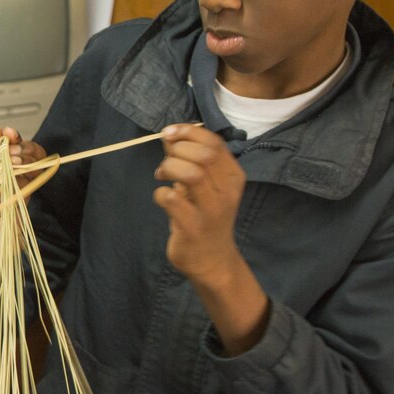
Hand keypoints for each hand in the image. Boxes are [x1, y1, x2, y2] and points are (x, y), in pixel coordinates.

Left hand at [0, 125, 46, 225]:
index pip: (12, 146)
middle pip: (28, 155)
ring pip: (32, 169)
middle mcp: (5, 176)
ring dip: (25, 160)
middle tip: (11, 149)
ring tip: (12, 160)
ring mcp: (12, 190)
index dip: (13, 137)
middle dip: (23, 147)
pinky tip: (13, 173)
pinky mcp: (16, 204)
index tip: (8, 133)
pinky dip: (24, 177)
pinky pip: (28, 187)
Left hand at [152, 124, 246, 286]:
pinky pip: (171, 200)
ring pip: (191, 174)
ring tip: (163, 176)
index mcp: (233, 176)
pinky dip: (160, 193)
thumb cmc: (206, 216)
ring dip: (169, 168)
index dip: (188, 132)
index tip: (169, 133)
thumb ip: (188, 159)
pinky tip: (163, 198)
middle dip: (177, 150)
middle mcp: (227, 191)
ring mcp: (211, 210)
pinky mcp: (193, 227)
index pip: (214, 142)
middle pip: (204, 155)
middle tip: (166, 162)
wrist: (212, 261)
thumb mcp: (205, 185)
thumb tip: (170, 135)